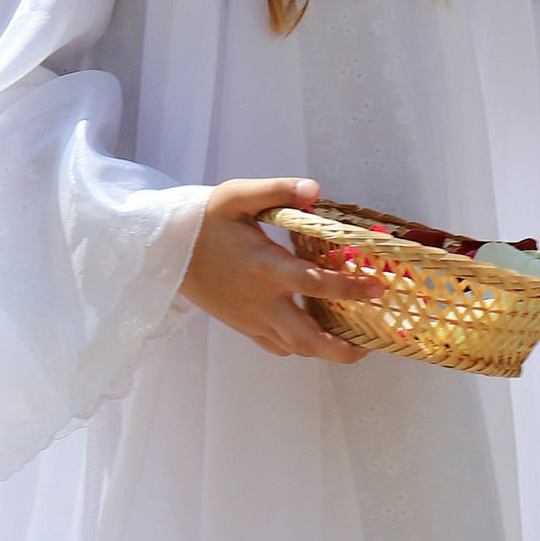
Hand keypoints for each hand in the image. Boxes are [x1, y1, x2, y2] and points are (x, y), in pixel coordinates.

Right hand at [180, 178, 382, 362]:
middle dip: (341, 348)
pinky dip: (299, 347)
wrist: (162, 249)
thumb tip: (315, 190)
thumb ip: (278, 190)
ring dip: (324, 350)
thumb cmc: (204, 218)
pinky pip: (275, 346)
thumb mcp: (239, 195)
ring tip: (352, 344)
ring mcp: (251, 318)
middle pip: (306, 338)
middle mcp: (260, 300)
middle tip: (370, 343)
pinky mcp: (242, 325)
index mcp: (264, 267)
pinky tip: (314, 334)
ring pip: (293, 348)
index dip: (348, 288)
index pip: (313, 284)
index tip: (377, 288)